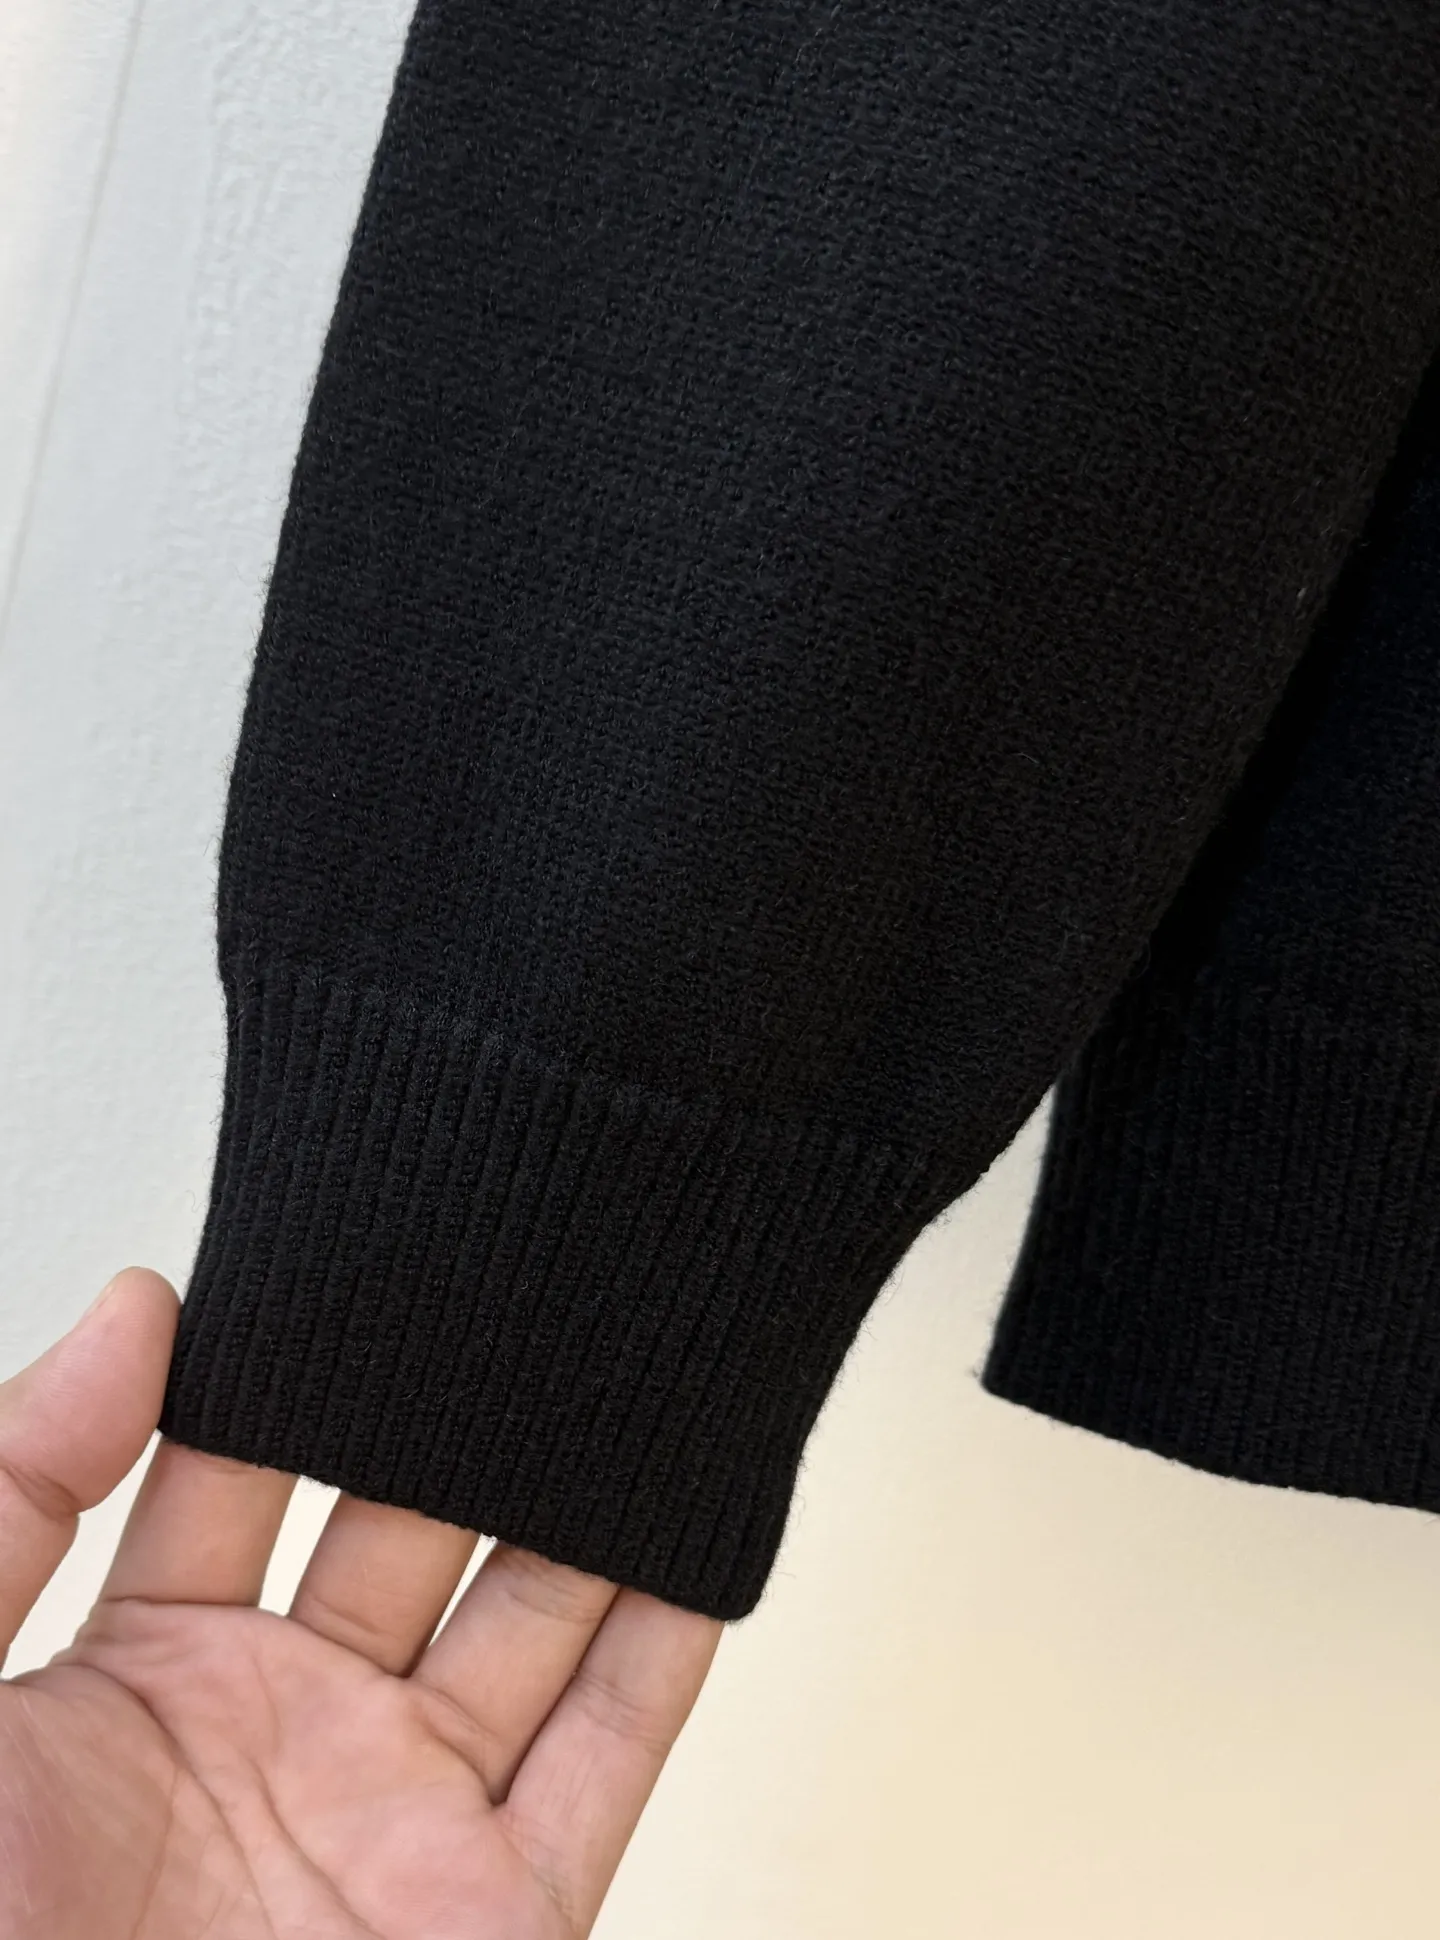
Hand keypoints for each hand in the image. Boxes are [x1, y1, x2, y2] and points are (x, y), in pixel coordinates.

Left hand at [0, 1269, 722, 1937]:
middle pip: (410, 1529)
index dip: (305, 1363)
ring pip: (529, 1623)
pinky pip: (608, 1759)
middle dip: (467, 1414)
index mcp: (144, 1676)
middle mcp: (287, 1735)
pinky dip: (667, 1648)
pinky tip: (698, 1538)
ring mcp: (399, 1823)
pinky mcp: (496, 1922)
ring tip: (632, 1374)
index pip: (244, 1467)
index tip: (372, 1254)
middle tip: (526, 1287)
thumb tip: (135, 1302)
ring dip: (585, 1505)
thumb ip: (16, 1485)